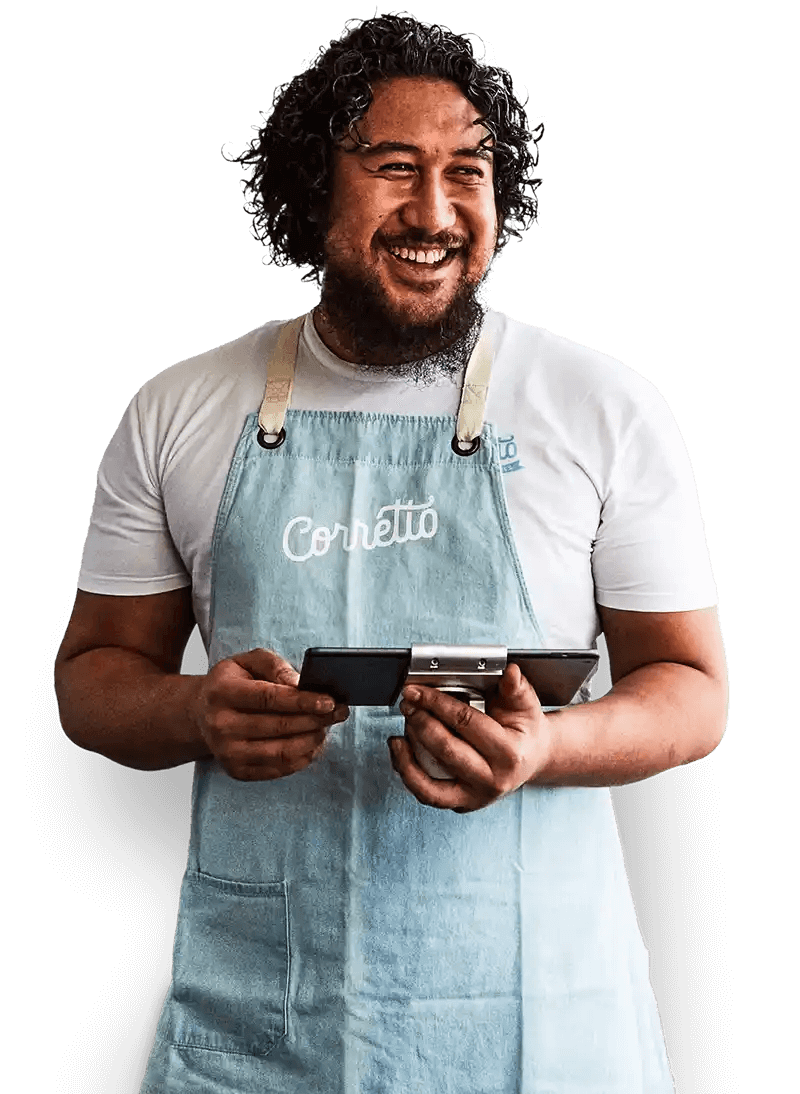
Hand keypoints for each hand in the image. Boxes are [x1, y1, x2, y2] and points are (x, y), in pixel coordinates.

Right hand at [193, 647, 348, 780]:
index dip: (302, 701)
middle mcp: (221, 726)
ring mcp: (227, 753)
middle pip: (280, 727)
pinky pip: (279, 769)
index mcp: (222, 693)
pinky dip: (303, 756)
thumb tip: (301, 684)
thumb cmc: (234, 682)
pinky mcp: (237, 771)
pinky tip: (314, 741)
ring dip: (313, 739)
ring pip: (283, 752)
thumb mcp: (248, 661)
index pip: (269, 698)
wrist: (202, 714)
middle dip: (316, 720)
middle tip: (340, 711)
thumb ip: (275, 666)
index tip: (330, 701)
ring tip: (328, 725)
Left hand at [388, 663, 549, 811]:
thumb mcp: (525, 704)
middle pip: (446, 750)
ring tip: (398, 735)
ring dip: (407, 758)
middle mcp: (493, 780)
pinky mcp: (462, 803)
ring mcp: (476, 796)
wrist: (531, 758)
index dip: (437, 703)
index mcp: (509, 753)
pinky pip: (429, 795)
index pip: (465, 723)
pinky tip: (400, 755)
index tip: (417, 691)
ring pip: (431, 784)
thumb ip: (515, 687)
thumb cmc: (524, 730)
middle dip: (420, 723)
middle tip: (407, 704)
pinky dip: (410, 776)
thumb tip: (510, 672)